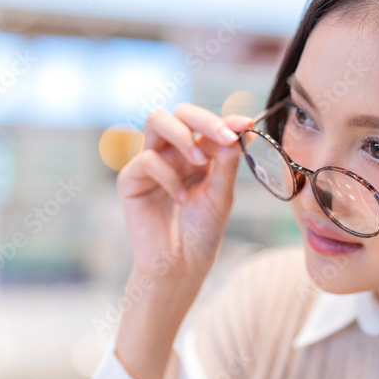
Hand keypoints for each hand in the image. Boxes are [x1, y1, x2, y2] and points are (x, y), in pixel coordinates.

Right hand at [116, 102, 253, 286]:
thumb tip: (239, 130)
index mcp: (198, 154)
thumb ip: (227, 164)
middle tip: (225, 136)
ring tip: (199, 161)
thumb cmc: (202, 233)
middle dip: (204, 120)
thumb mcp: (221, 196)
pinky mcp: (131, 179)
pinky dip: (168, 175)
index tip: (247, 124)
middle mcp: (173, 153)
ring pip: (157, 121)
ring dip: (183, 136)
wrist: (181, 266)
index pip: (209, 126)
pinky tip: (180, 198)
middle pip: (181, 112)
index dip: (227, 120)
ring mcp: (151, 163)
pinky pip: (147, 159)